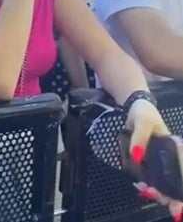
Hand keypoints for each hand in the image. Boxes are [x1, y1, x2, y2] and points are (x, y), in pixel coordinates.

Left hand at [127, 99, 182, 218]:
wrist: (133, 108)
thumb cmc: (143, 113)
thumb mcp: (143, 122)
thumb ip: (140, 138)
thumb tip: (137, 157)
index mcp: (175, 148)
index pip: (182, 169)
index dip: (181, 187)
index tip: (176, 202)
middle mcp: (170, 156)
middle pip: (174, 180)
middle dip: (169, 194)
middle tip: (155, 195)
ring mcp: (160, 160)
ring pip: (163, 181)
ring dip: (157, 190)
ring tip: (145, 190)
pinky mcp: (149, 161)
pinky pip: (150, 176)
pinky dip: (147, 183)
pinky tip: (141, 186)